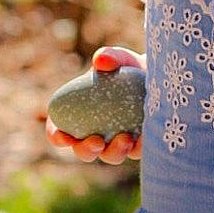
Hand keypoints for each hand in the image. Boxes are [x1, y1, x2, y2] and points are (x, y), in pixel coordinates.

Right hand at [46, 45, 144, 165]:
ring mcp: (117, 142)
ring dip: (114, 152)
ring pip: (110, 156)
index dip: (57, 136)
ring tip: (125, 138)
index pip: (59, 130)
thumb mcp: (120, 59)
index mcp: (78, 114)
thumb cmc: (128, 67)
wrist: (157, 75)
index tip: (62, 137)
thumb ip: (109, 56)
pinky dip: (139, 146)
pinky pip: (137, 151)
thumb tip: (100, 61)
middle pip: (84, 151)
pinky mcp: (139, 145)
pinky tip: (144, 137)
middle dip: (86, 151)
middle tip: (95, 142)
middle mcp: (95, 133)